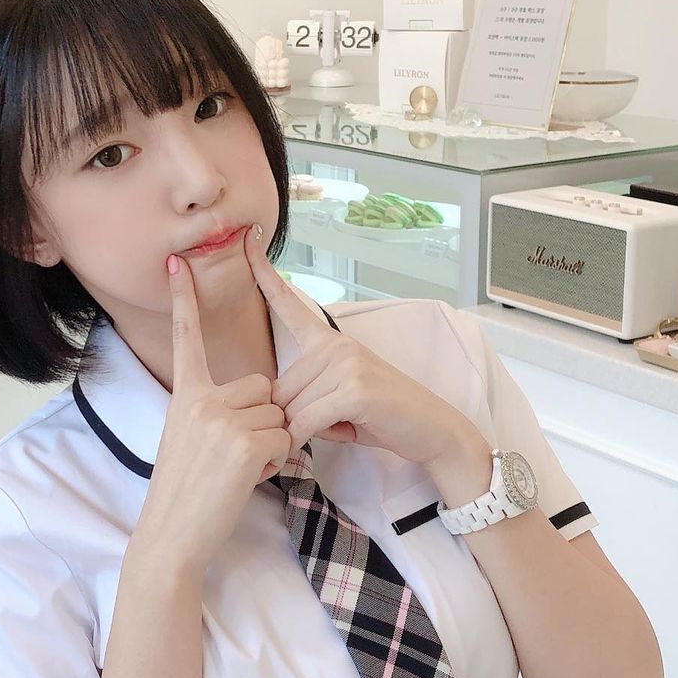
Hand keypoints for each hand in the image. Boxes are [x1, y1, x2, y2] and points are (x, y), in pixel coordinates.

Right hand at [137, 233, 293, 575]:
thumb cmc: (184, 493)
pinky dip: (276, 462)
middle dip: (264, 420)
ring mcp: (221, 421)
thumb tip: (256, 400)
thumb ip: (212, 411)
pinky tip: (246, 480)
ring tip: (237, 470)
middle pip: (264, 388)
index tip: (178, 262)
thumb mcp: (186, 438)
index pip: (186, 339)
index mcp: (184, 396)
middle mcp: (200, 401)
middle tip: (234, 456)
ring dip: (271, 444)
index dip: (185, 299)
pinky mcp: (244, 445)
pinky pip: (285, 439)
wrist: (171, 535)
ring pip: (279, 415)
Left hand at [243, 224, 472, 468]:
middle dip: (297, 418)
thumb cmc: (381, 416)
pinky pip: (307, 421)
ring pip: (292, 409)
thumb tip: (273, 406)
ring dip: (310, 430)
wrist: (431, 430)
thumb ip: (306, 392)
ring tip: (348, 424)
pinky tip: (342, 434)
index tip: (246, 240)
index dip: (263, 273)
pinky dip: (309, 438)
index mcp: (329, 341)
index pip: (289, 304)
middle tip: (337, 421)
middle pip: (280, 390)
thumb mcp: (338, 398)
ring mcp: (346, 364)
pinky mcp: (353, 389)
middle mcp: (335, 345)